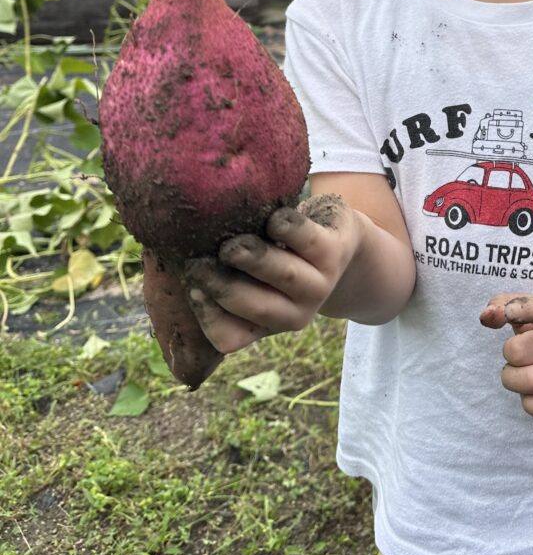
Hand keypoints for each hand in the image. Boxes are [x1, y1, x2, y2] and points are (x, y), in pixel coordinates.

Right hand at [185, 195, 361, 353]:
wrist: (337, 240)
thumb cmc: (279, 254)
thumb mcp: (251, 274)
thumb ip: (218, 274)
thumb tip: (172, 263)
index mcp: (267, 325)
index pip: (229, 337)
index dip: (206, 315)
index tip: (190, 285)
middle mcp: (296, 314)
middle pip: (255, 307)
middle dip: (222, 284)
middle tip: (198, 261)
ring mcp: (319, 284)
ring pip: (284, 275)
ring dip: (253, 258)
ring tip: (231, 244)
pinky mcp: (333, 250)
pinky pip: (305, 238)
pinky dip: (283, 225)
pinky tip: (271, 217)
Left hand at [479, 293, 532, 419]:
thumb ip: (504, 304)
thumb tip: (487, 317)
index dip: (525, 310)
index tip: (509, 313)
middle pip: (520, 352)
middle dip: (509, 353)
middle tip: (518, 354)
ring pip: (528, 382)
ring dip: (512, 378)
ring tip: (521, 372)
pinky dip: (528, 402)